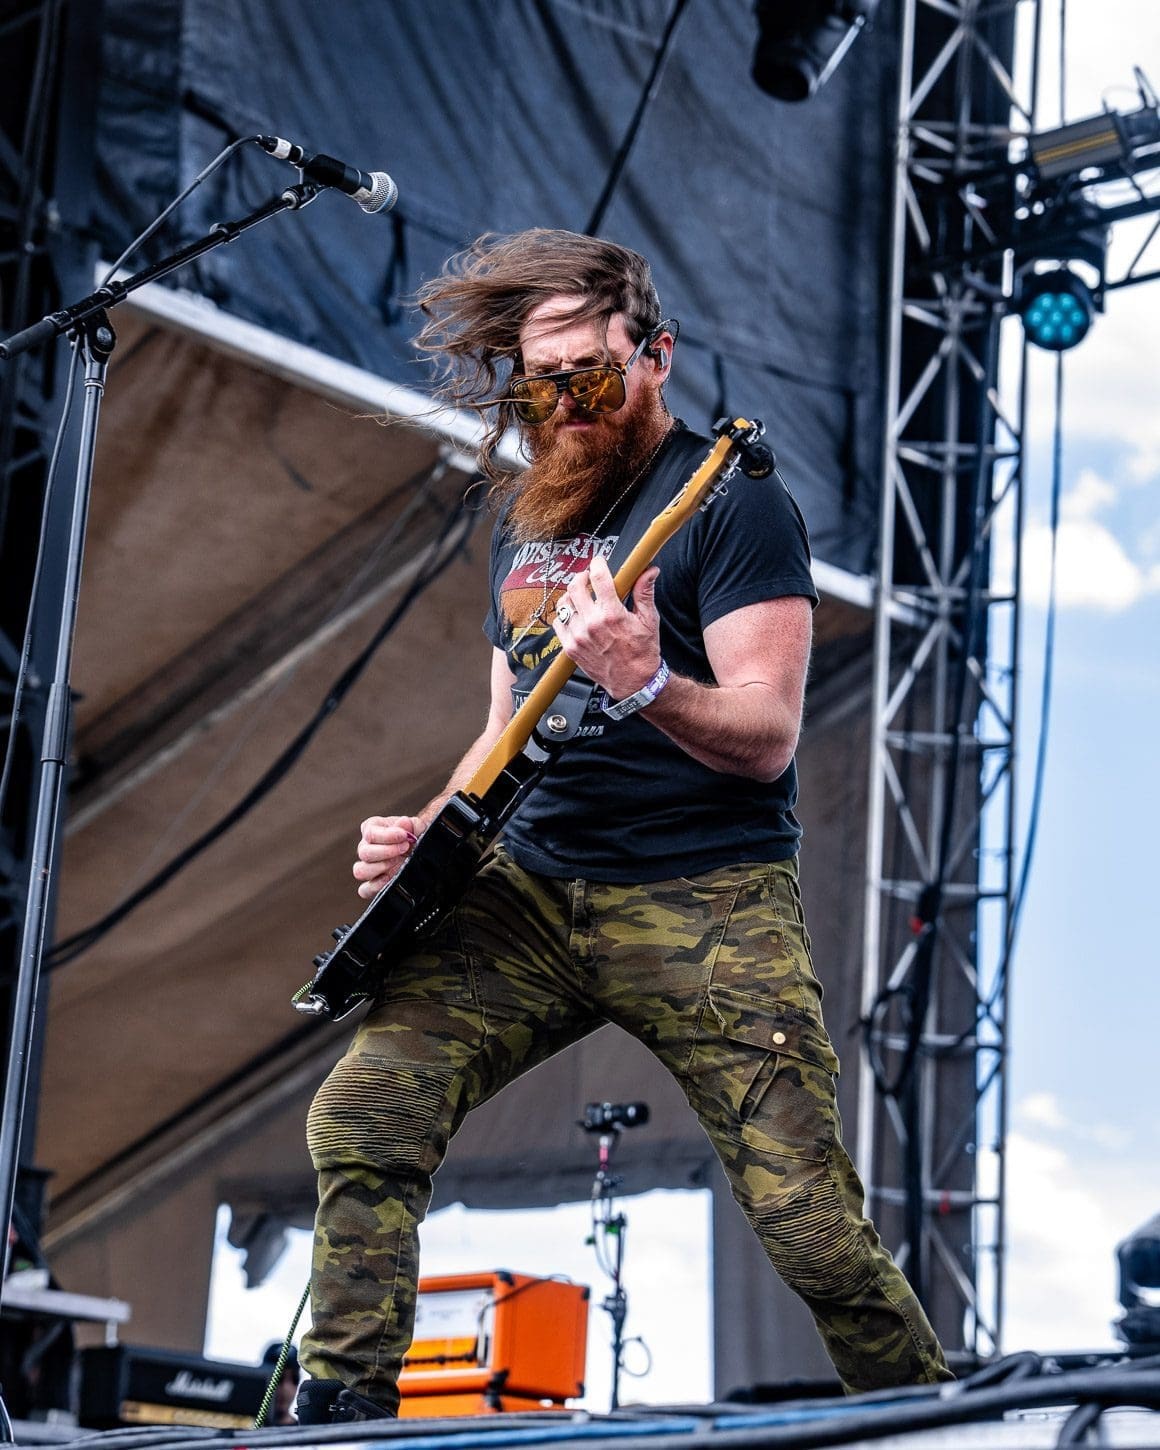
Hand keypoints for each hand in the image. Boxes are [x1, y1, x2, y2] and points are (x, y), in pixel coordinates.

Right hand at [354, 814, 419, 898]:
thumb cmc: (413, 835)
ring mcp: (367, 867)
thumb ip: (411, 824)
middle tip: (405, 847)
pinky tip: (389, 878)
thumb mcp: (416, 826)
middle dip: (387, 851)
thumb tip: (404, 823)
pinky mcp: (372, 884)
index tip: (404, 836)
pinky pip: (364, 890)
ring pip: (360, 871)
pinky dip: (375, 886)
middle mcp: (365, 848)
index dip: (388, 835)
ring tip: (397, 862)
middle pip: (364, 852)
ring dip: (380, 867)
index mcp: (371, 829)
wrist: (419, 849)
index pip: (370, 833)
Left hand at [553, 555, 662, 700]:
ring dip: (572, 595)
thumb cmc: (643, 652)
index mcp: (612, 614)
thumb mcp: (649, 620)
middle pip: (575, 586)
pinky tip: (575, 615)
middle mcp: (592, 624)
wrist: (634, 683)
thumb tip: (650, 570)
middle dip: (582, 577)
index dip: (598, 564)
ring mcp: (578, 636)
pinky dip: (564, 615)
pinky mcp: (570, 648)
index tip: (599, 562)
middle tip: (588, 578)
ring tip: (581, 597)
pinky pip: (558, 623)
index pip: (598, 577)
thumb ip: (645, 592)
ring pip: (564, 603)